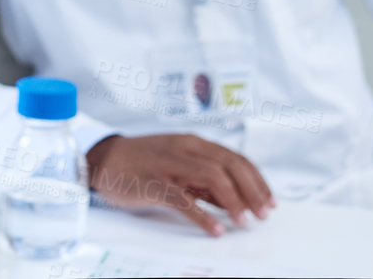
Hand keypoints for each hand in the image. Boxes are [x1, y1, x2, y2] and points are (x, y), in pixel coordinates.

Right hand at [85, 133, 274, 236]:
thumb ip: (204, 180)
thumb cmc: (142, 163)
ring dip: (233, 201)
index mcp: (193, 143)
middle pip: (228, 166)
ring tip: (243, 222)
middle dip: (251, 191)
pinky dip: (203, 216)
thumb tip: (234, 199)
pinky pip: (183, 199)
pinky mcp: (153, 182)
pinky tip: (215, 229)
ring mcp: (168, 164)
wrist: (102, 159)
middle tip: (262, 214)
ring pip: (211, 177)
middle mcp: (184, 149)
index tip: (269, 201)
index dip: (257, 180)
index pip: (234, 158)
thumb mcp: (178, 165)